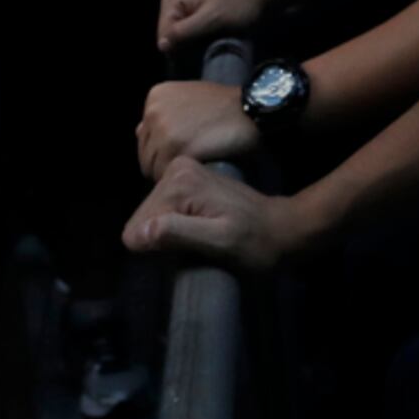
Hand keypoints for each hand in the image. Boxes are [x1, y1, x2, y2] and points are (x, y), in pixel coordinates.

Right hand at [126, 159, 292, 269]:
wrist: (282, 229)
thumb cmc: (255, 243)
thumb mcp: (219, 243)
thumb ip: (176, 234)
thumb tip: (136, 235)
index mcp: (178, 181)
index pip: (136, 228)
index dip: (158, 247)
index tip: (190, 249)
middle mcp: (175, 169)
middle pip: (142, 219)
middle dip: (163, 238)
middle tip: (199, 244)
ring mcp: (181, 171)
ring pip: (151, 216)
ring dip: (170, 233)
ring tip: (202, 236)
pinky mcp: (187, 179)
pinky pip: (163, 210)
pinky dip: (175, 224)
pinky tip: (199, 227)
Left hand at [138, 80, 259, 176]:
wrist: (252, 109)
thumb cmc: (225, 106)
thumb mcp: (190, 97)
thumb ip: (163, 114)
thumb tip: (138, 131)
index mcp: (155, 97)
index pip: (145, 138)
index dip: (162, 151)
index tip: (184, 152)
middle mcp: (153, 111)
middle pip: (145, 155)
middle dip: (163, 163)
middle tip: (189, 166)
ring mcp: (162, 130)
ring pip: (153, 169)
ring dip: (171, 174)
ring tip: (193, 172)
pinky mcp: (175, 148)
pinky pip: (167, 176)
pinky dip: (180, 179)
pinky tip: (197, 174)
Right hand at [157, 0, 269, 50]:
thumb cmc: (239, 5)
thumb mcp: (211, 19)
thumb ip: (184, 32)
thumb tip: (161, 46)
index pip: (163, 38)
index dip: (180, 49)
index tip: (202, 49)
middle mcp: (173, 3)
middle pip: (169, 40)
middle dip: (187, 47)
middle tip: (210, 45)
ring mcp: (184, 10)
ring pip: (180, 41)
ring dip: (195, 47)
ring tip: (213, 42)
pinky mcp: (196, 17)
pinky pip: (190, 37)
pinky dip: (200, 43)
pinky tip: (213, 41)